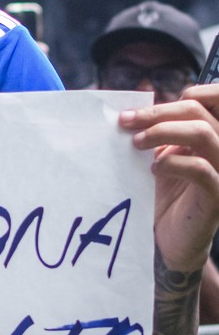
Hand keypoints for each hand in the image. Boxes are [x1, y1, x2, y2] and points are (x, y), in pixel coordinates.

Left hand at [120, 82, 218, 272]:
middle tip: (125, 121)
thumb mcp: (156, 156)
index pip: (214, 100)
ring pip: (205, 134)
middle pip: (200, 113)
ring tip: (136, 143)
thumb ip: (154, 132)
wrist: (167, 241)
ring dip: (164, 131)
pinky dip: (173, 163)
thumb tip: (130, 107)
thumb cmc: (161, 196)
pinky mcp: (218, 197)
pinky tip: (153, 169)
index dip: (190, 93)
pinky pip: (202, 170)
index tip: (148, 106)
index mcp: (211, 136)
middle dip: (158, 112)